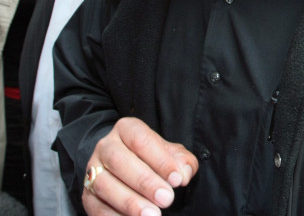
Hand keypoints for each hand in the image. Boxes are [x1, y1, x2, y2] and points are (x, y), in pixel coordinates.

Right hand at [82, 117, 197, 215]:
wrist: (130, 167)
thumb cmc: (154, 158)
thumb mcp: (172, 154)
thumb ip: (182, 161)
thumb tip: (184, 173)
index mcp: (127, 129)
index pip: (141, 140)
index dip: (160, 160)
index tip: (177, 179)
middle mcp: (105, 146)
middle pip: (120, 161)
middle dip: (145, 182)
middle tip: (167, 199)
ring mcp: (93, 170)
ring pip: (104, 184)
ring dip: (129, 202)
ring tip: (152, 214)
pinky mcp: (87, 195)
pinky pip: (96, 206)